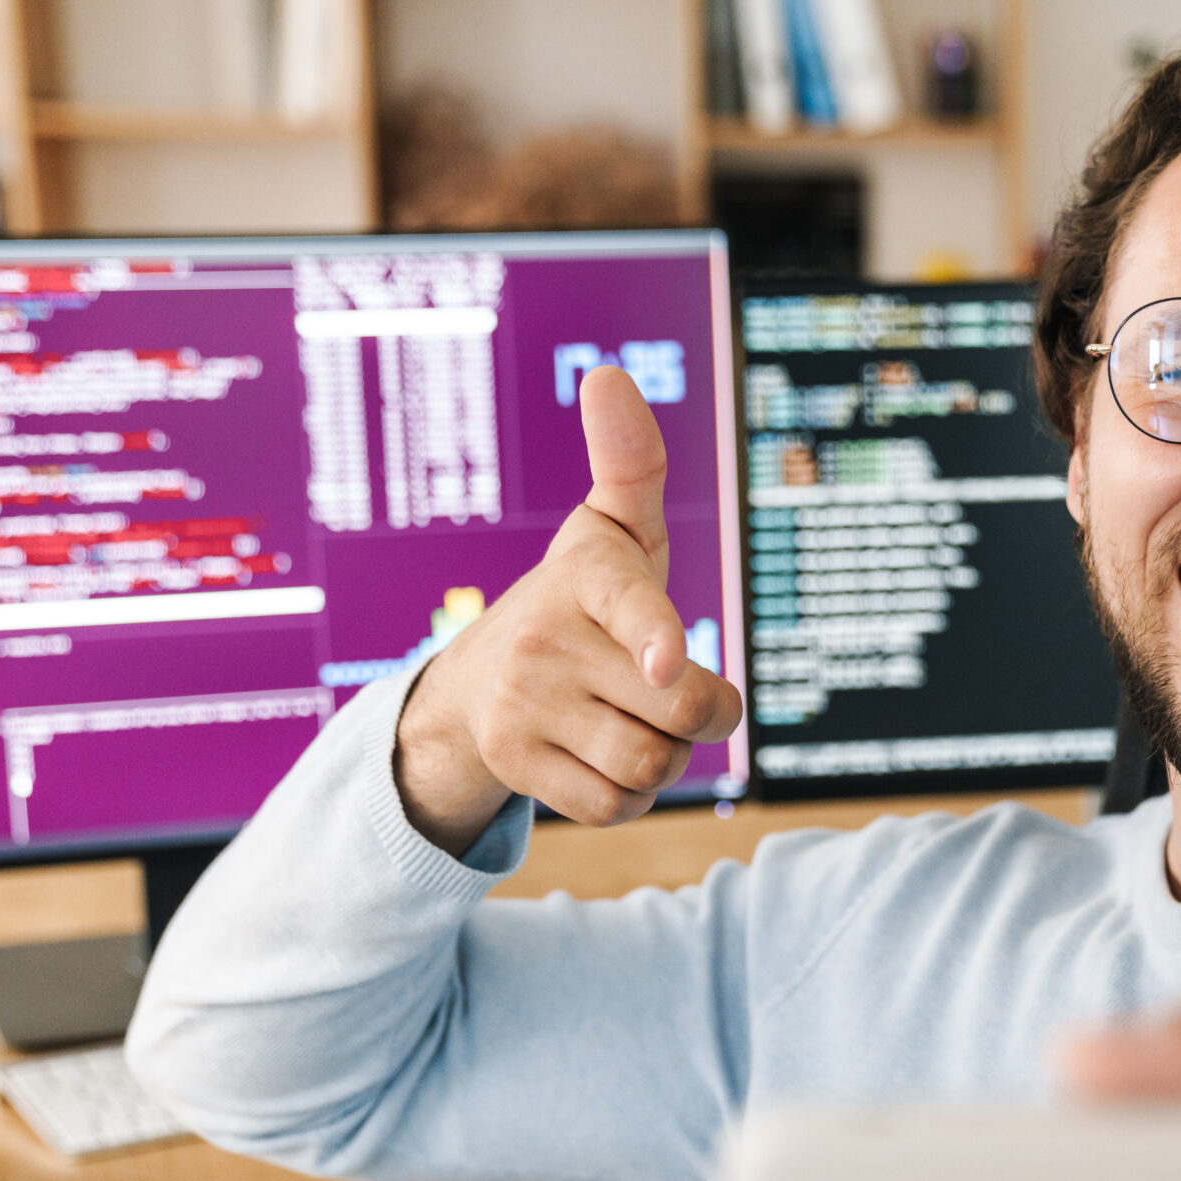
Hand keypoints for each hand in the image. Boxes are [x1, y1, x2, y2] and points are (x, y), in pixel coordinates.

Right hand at [395, 365, 741, 850]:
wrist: (479, 679)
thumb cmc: (584, 600)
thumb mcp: (615, 532)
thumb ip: (631, 462)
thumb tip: (608, 373)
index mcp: (587, 575)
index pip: (630, 603)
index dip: (653, 634)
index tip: (668, 660)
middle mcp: (547, 638)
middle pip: (680, 709)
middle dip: (701, 712)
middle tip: (670, 687)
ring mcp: (524, 704)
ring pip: (650, 764)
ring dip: (666, 757)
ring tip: (633, 720)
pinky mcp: (515, 764)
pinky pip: (614, 807)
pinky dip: (628, 795)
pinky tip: (604, 757)